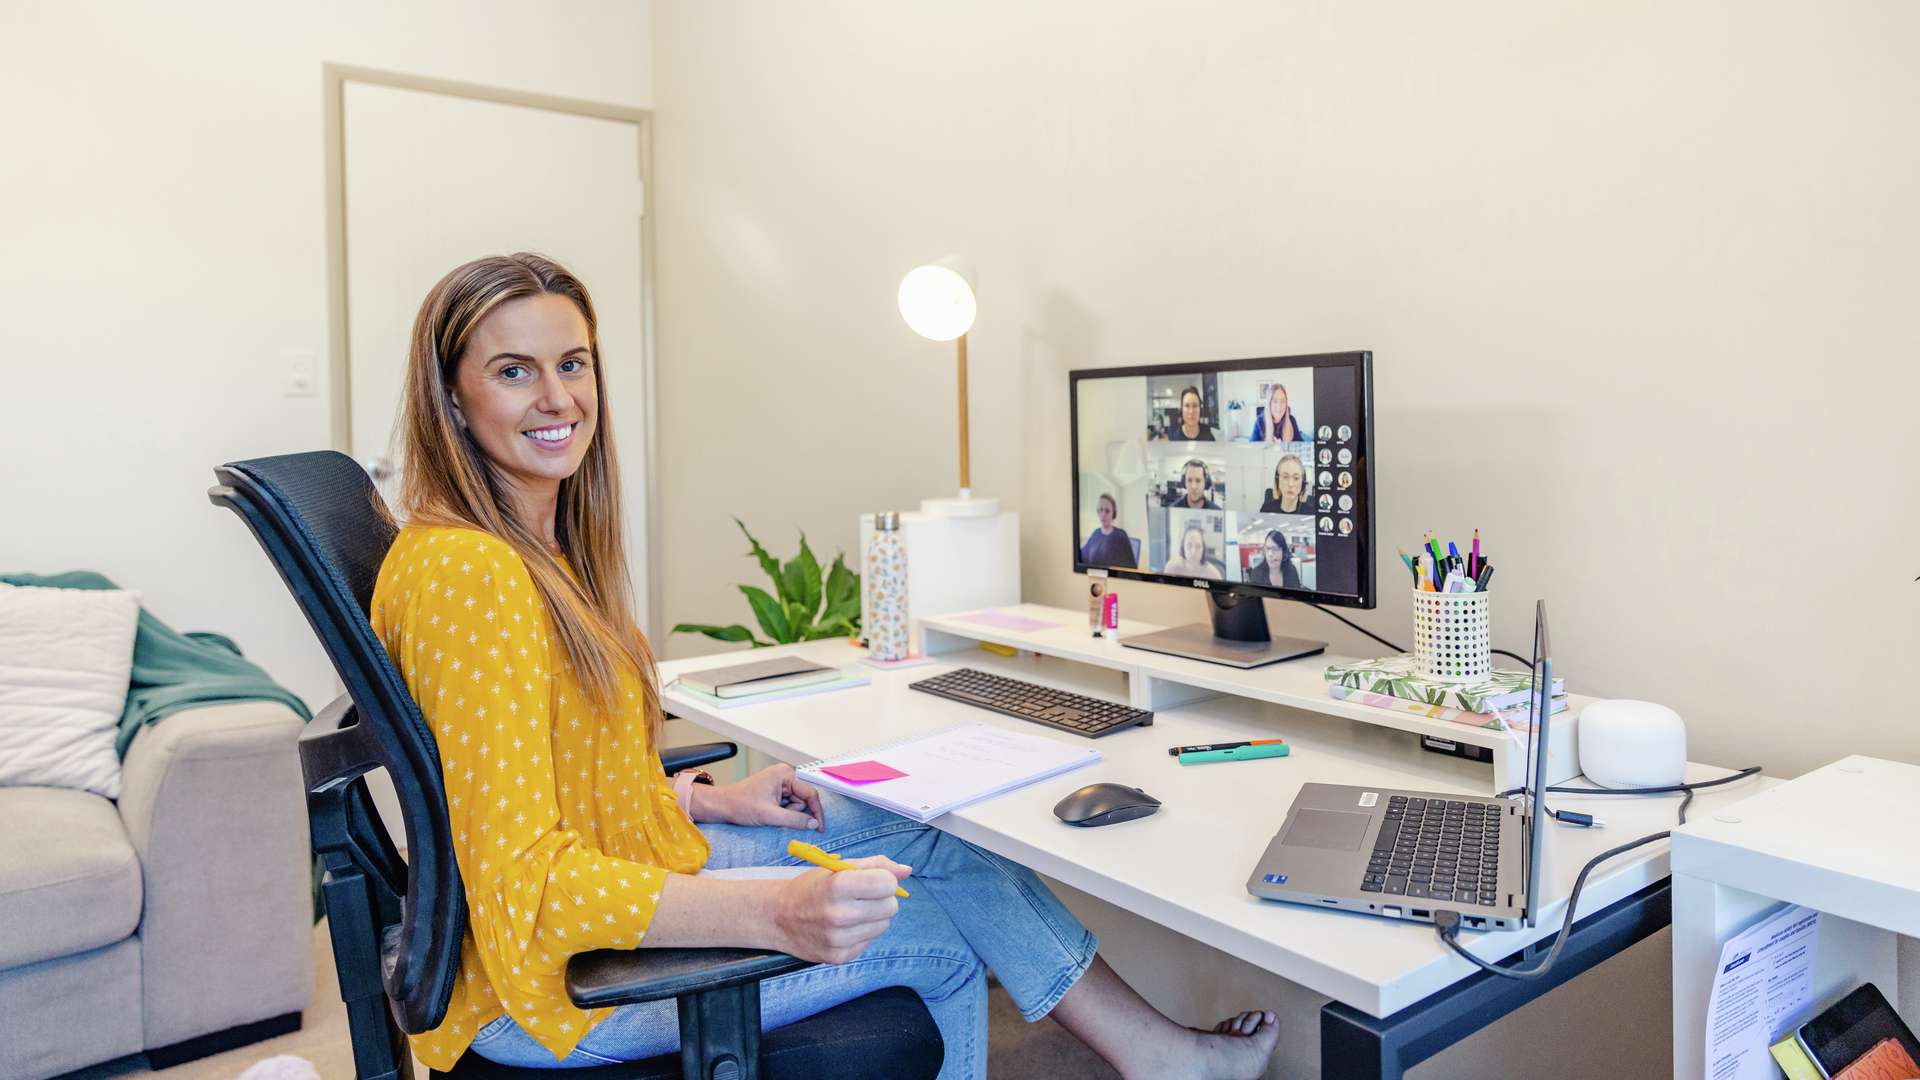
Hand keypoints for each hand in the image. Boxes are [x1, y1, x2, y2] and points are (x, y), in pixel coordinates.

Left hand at [696, 764, 823, 830]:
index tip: (819, 827)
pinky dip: (782, 813)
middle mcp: (784, 775)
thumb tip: (813, 824)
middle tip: (777, 817)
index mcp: (784, 774)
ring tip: (769, 814)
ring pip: (796, 804)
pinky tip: (770, 813)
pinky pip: (788, 805)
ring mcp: (780, 783)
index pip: (810, 793)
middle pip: (803, 799)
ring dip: (787, 814)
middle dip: (794, 812)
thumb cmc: (740, 805)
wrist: (722, 806)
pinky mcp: (775, 791)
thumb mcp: (770, 815)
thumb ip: (794, 819)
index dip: (816, 812)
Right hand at [771, 856, 910, 963]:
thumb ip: (875, 865)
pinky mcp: (839, 957)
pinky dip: (862, 933)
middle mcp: (839, 915)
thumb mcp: (838, 868)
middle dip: (881, 899)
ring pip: (884, 925)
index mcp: (838, 886)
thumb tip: (906, 871)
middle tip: (861, 897)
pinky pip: (870, 941)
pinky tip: (844, 927)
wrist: (779, 917)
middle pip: (891, 907)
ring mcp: (839, 939)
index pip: (888, 884)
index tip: (872, 880)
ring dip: (874, 917)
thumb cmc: (812, 888)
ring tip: (852, 911)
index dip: (884, 880)